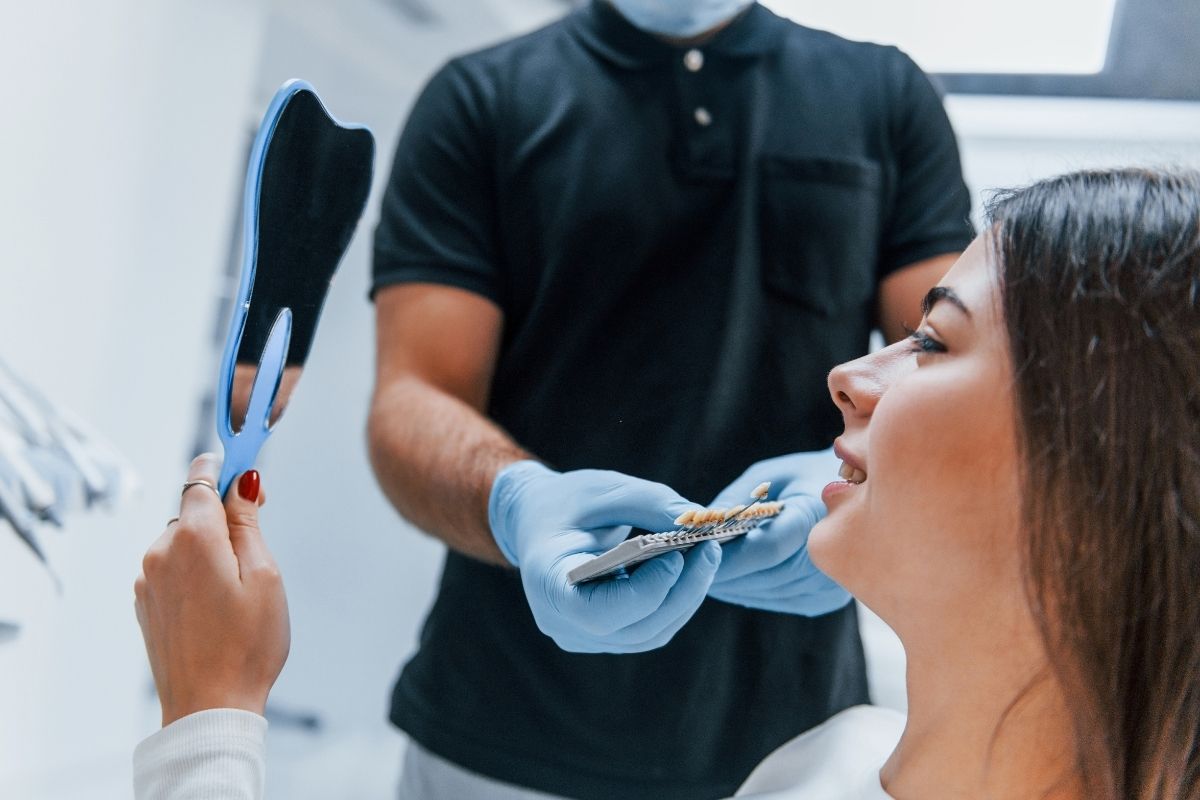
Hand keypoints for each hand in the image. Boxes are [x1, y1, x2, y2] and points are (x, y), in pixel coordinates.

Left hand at [134, 454, 289, 725]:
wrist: (209, 707)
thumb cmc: (248, 645)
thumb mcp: (265, 574)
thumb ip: (249, 522)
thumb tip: (244, 480)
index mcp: (194, 537)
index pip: (202, 476)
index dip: (228, 470)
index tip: (250, 478)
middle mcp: (161, 551)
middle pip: (194, 510)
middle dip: (224, 515)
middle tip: (258, 548)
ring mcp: (148, 578)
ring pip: (183, 540)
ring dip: (209, 548)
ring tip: (238, 589)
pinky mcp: (145, 602)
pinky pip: (172, 568)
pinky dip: (194, 573)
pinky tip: (216, 605)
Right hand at [489, 461, 721, 652]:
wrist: (536, 520)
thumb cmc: (567, 501)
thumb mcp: (604, 489)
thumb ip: (651, 502)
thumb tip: (702, 521)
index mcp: (545, 582)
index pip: (597, 612)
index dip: (643, 593)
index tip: (675, 558)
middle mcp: (559, 620)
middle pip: (633, 628)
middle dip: (680, 592)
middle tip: (710, 549)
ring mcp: (579, 635)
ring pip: (648, 634)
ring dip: (685, 598)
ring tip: (706, 555)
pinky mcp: (601, 636)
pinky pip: (648, 629)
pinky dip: (675, 602)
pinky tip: (689, 569)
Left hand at [705, 449, 850, 615]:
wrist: (861, 492)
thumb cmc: (807, 475)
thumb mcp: (768, 475)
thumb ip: (733, 503)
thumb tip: (696, 529)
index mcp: (818, 516)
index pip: (766, 549)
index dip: (727, 556)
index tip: (693, 553)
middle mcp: (833, 556)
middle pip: (763, 576)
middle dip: (722, 571)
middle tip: (688, 563)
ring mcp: (834, 583)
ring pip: (767, 591)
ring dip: (735, 583)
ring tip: (706, 569)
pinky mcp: (827, 599)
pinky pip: (779, 599)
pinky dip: (754, 588)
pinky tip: (738, 576)